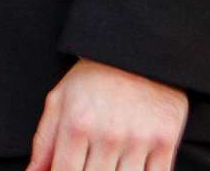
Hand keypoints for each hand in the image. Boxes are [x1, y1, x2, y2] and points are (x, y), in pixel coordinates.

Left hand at [26, 59, 188, 170]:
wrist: (138, 50)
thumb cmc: (93, 77)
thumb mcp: (60, 100)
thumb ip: (44, 142)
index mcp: (77, 124)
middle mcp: (108, 134)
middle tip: (91, 163)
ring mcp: (139, 139)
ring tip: (108, 162)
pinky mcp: (165, 141)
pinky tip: (130, 165)